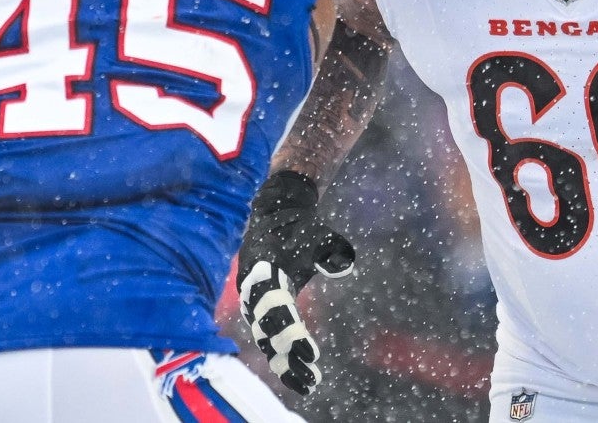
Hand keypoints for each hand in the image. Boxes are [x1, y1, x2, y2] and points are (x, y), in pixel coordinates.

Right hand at [237, 170, 354, 394]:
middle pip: (268, 332)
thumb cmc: (300, 226)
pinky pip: (269, 336)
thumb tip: (343, 265)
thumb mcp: (316, 233)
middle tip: (311, 378)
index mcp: (263, 272)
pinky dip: (283, 355)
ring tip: (308, 383)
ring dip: (286, 363)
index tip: (312, 354)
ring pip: (266, 339)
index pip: (275, 310)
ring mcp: (254, 301)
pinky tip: (301, 375)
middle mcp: (253, 291)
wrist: (276, 214)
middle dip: (288, 358)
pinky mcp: (260, 308)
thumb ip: (328, 249)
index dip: (291, 333)